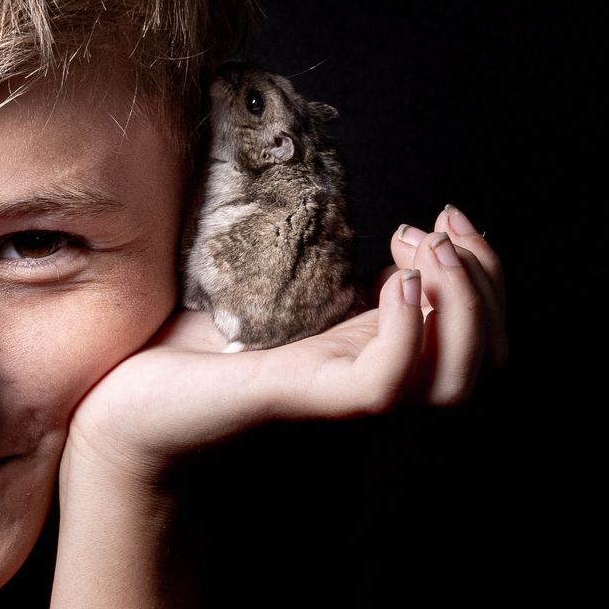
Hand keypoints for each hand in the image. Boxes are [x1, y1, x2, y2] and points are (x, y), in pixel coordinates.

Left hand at [65, 203, 507, 490]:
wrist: (122, 406)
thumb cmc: (182, 355)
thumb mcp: (266, 291)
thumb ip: (311, 260)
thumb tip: (335, 202)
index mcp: (367, 358)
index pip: (477, 335)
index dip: (485, 272)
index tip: (442, 217)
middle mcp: (367, 385)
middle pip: (486, 362)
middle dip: (486, 282)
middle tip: (435, 229)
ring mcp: (339, 400)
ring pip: (456, 382)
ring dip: (462, 307)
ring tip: (424, 254)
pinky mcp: (301, 402)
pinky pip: (386, 385)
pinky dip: (407, 333)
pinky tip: (386, 284)